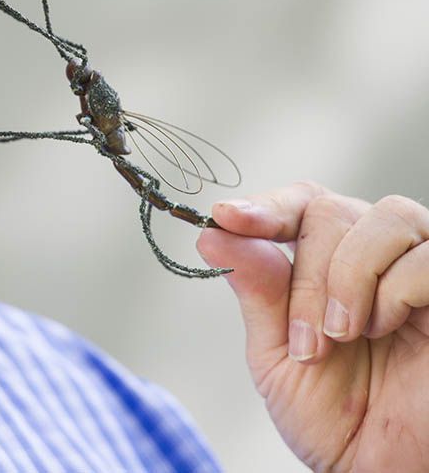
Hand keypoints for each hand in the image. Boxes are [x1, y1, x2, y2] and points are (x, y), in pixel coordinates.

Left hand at [197, 182, 428, 471]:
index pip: (302, 204)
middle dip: (308, 276)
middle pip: (334, 210)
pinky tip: (385, 330)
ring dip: (349, 276)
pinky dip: (396, 288)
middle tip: (307, 341)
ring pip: (387, 216)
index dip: (265, 206)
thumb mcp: (277, 354)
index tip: (227, 217)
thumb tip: (214, 233)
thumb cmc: (335, 419)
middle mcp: (378, 257)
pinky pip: (427, 257)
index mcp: (329, 264)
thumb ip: (256, 291)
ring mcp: (420, 269)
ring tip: (342, 335)